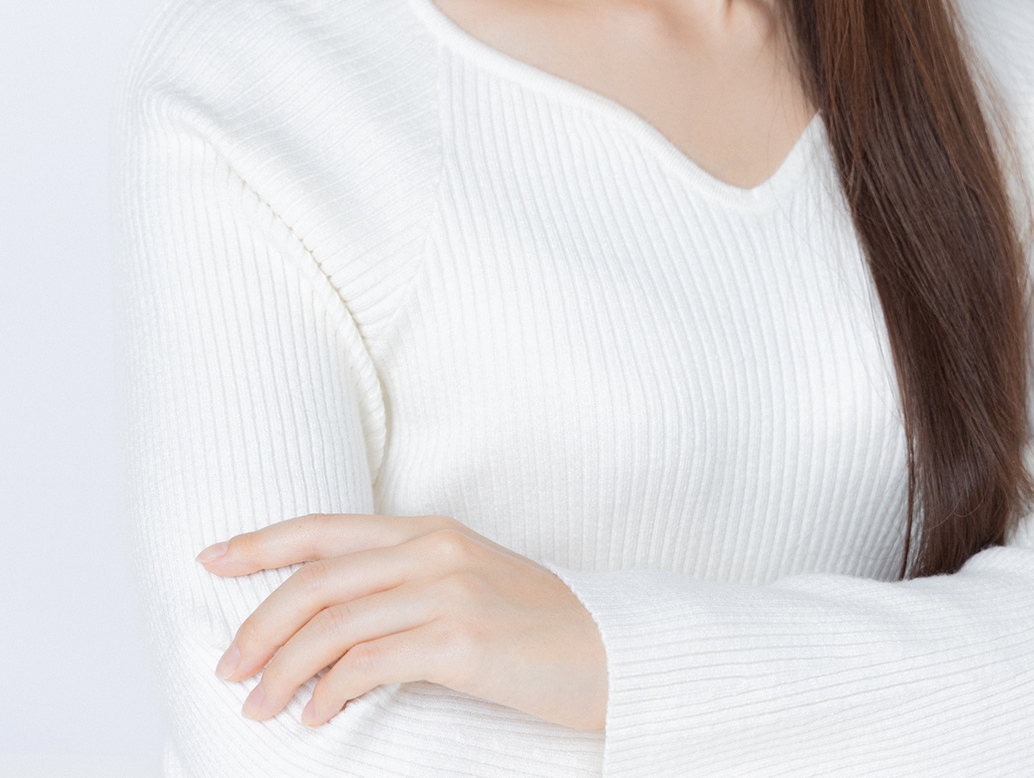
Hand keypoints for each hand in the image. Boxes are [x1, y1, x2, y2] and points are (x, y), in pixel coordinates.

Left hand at [196, 512, 606, 731]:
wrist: (612, 651)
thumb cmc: (534, 630)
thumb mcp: (465, 586)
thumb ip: (404, 586)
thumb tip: (330, 624)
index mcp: (429, 530)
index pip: (325, 527)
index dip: (262, 541)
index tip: (211, 559)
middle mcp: (433, 549)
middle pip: (317, 578)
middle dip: (258, 623)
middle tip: (227, 668)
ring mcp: (448, 590)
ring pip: (334, 621)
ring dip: (282, 669)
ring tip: (256, 705)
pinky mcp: (461, 640)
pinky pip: (370, 662)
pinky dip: (329, 690)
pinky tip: (316, 716)